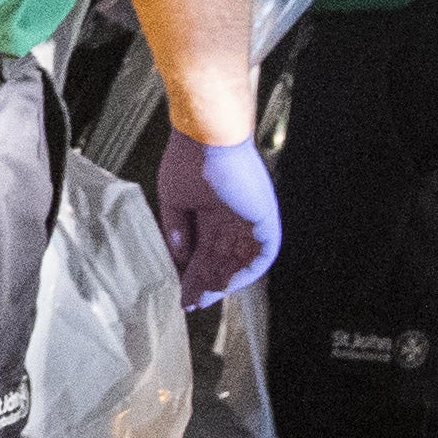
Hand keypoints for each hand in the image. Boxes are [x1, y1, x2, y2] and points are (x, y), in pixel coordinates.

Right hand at [157, 132, 282, 311]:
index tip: (182, 291)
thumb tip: (179, 260)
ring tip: (202, 297)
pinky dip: (246, 272)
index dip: (193, 272)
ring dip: (222, 281)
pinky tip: (226, 285)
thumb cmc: (188, 157)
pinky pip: (262, 254)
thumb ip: (177, 231)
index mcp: (212, 210)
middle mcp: (232, 217)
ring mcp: (248, 218)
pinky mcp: (263, 217)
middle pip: (220, 258)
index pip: (205, 249)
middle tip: (190, 301)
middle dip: (205, 282)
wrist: (206, 136)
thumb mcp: (173, 200)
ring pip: (238, 260)